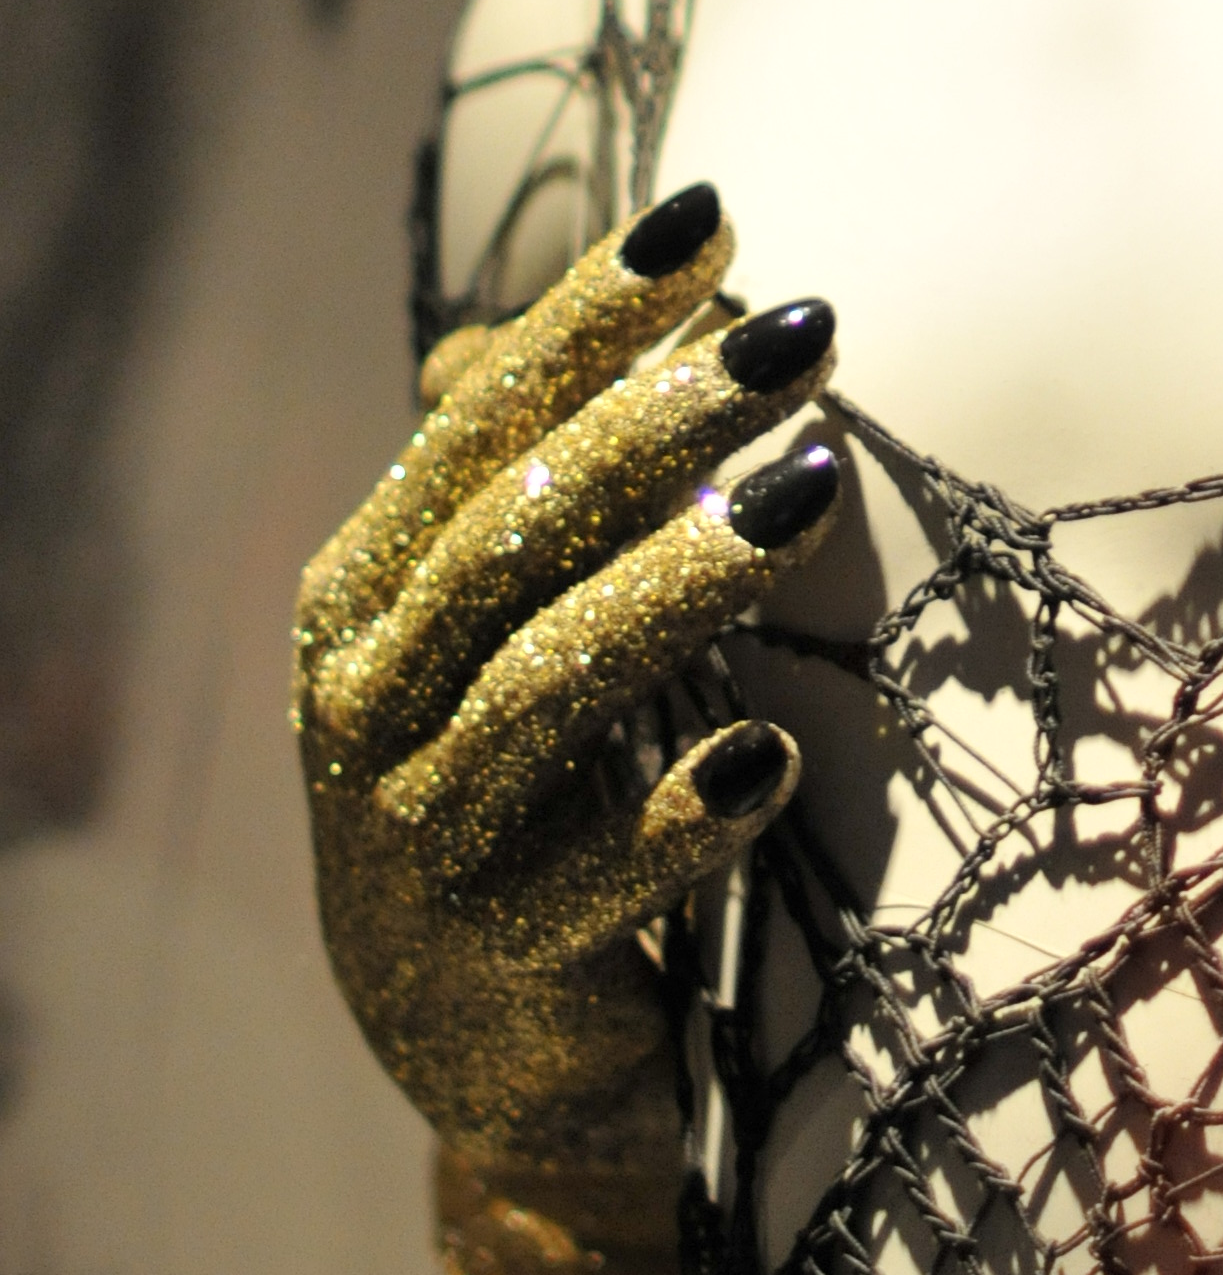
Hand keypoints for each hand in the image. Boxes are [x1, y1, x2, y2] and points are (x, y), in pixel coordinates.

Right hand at [293, 185, 839, 1172]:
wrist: (485, 1056)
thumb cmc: (516, 786)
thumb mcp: (485, 631)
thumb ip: (513, 484)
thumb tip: (563, 315)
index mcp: (360, 597)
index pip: (475, 426)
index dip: (587, 319)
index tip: (714, 218)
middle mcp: (365, 705)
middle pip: (513, 536)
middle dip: (660, 419)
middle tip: (806, 332)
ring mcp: (422, 839)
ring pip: (543, 684)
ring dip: (682, 581)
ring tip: (811, 491)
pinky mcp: (500, 959)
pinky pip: (594, 874)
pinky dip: (677, 811)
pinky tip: (766, 754)